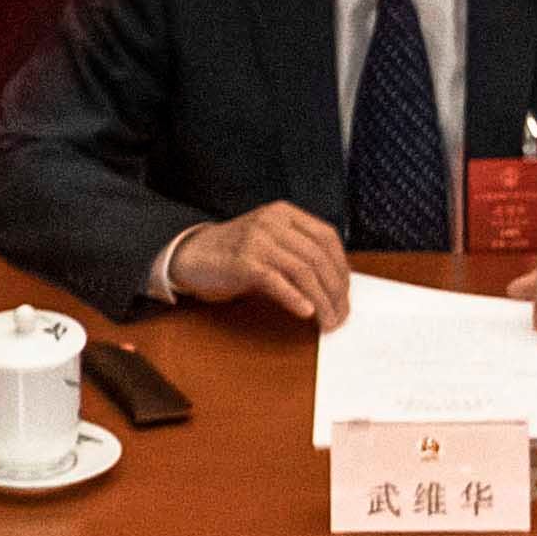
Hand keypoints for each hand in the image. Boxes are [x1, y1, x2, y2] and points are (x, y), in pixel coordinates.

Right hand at [170, 202, 350, 328]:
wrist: (191, 254)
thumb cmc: (237, 254)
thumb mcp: (273, 245)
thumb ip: (302, 255)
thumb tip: (337, 287)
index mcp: (285, 214)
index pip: (327, 238)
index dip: (342, 268)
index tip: (345, 294)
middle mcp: (272, 222)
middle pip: (318, 258)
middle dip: (336, 292)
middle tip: (340, 316)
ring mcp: (257, 239)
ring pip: (303, 271)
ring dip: (321, 301)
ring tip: (328, 322)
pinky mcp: (242, 261)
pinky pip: (277, 281)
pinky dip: (295, 298)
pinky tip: (306, 313)